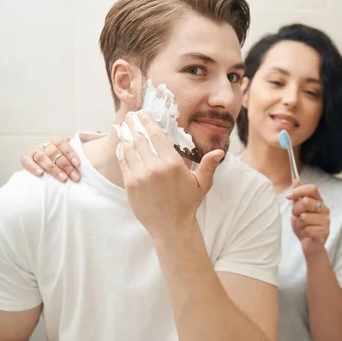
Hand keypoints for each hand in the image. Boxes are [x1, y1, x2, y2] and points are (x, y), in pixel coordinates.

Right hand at [22, 135, 79, 182]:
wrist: (41, 162)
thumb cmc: (60, 157)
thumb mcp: (69, 149)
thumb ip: (81, 143)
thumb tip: (98, 132)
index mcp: (55, 140)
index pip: (63, 143)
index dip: (71, 153)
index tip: (78, 164)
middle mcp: (44, 144)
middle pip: (54, 153)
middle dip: (66, 166)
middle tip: (75, 177)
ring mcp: (34, 151)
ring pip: (43, 158)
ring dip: (53, 169)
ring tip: (63, 179)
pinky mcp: (25, 158)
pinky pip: (27, 162)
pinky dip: (34, 168)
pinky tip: (41, 174)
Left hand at [118, 112, 223, 237]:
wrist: (171, 226)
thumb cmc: (187, 204)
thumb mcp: (202, 184)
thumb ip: (209, 165)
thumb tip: (219, 152)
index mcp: (173, 164)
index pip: (157, 135)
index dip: (148, 121)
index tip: (143, 113)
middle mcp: (155, 168)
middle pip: (140, 138)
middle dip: (134, 124)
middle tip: (131, 116)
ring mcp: (140, 176)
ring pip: (129, 148)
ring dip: (126, 135)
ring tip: (125, 126)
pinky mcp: (130, 185)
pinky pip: (124, 162)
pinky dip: (122, 151)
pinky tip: (122, 144)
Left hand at [286, 181, 329, 257]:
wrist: (310, 245)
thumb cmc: (304, 226)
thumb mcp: (298, 209)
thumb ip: (298, 196)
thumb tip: (296, 179)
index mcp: (318, 201)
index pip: (312, 188)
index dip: (299, 190)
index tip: (288, 196)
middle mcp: (324, 209)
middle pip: (305, 202)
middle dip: (295, 210)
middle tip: (297, 217)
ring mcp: (326, 220)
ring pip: (304, 217)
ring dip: (299, 224)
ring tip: (303, 227)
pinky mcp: (325, 231)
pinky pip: (306, 229)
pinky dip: (303, 232)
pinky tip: (307, 234)